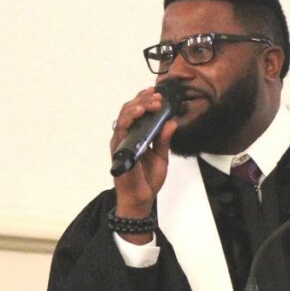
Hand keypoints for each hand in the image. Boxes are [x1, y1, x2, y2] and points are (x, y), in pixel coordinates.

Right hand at [109, 87, 177, 218]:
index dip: (145, 100)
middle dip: (144, 100)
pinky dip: (130, 118)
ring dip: (138, 105)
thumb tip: (171, 122)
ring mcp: (121, 140)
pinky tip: (139, 113)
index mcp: (137, 135)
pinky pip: (121, 128)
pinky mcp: (118, 148)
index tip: (157, 93)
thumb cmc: (148, 179)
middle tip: (157, 96)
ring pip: (124, 115)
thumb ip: (164, 139)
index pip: (138, 112)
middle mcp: (127, 135)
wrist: (141, 197)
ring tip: (151, 102)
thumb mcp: (161, 156)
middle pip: (131, 110)